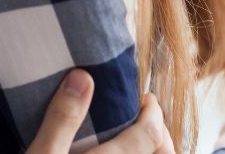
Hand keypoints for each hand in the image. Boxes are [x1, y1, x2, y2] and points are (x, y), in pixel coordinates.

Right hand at [28, 69, 174, 153]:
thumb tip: (82, 77)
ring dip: (153, 150)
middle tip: (147, 118)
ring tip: (137, 137)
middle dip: (159, 132)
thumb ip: (62, 119)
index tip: (145, 98)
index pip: (151, 133)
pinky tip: (119, 153)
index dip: (152, 111)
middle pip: (162, 153)